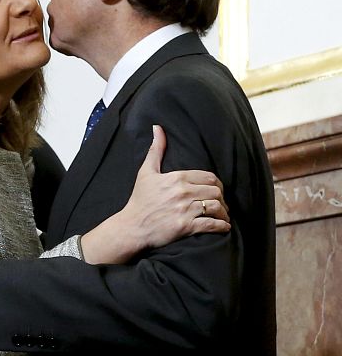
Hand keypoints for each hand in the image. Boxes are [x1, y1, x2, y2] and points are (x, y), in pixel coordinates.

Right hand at [81, 125, 230, 263]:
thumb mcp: (145, 172)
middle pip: (216, 191)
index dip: (217, 184)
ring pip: (216, 207)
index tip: (216, 191)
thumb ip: (156, 150)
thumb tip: (157, 128)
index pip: (209, 177)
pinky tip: (223, 226)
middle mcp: (183, 192)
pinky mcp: (186, 227)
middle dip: (222, 198)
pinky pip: (212, 224)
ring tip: (223, 216)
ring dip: (224, 212)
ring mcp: (185, 210)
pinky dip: (221, 226)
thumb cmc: (139, 200)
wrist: (132, 227)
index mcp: (177, 178)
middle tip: (221, 204)